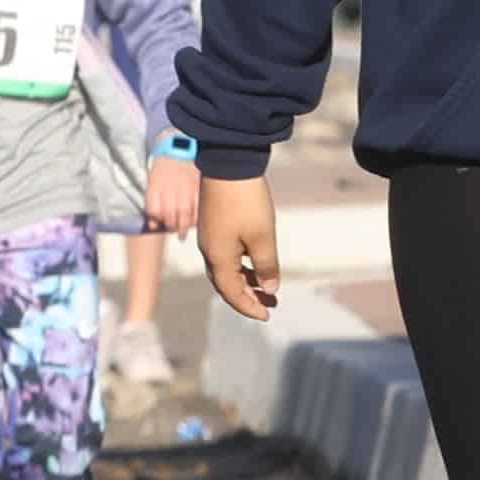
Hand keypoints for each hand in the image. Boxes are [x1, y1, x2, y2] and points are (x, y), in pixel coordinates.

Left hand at [143, 155, 200, 235]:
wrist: (179, 149)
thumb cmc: (163, 169)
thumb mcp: (152, 183)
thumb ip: (152, 204)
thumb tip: (153, 226)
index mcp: (155, 185)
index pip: (153, 209)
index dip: (156, 220)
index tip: (158, 224)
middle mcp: (170, 186)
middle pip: (170, 214)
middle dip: (171, 226)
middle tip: (173, 230)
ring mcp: (185, 187)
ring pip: (185, 212)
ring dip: (184, 226)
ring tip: (182, 232)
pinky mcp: (198, 187)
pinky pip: (198, 206)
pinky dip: (196, 217)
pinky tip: (194, 222)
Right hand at [198, 176, 279, 319]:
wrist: (229, 163)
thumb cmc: (246, 202)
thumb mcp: (263, 237)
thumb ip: (266, 266)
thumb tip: (269, 288)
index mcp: (218, 258)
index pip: (232, 293)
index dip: (249, 307)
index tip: (267, 315)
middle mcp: (209, 250)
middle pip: (226, 284)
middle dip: (247, 297)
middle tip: (269, 305)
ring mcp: (210, 237)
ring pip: (226, 269)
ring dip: (245, 280)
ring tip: (266, 286)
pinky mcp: (213, 224)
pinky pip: (225, 254)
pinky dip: (240, 265)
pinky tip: (255, 262)